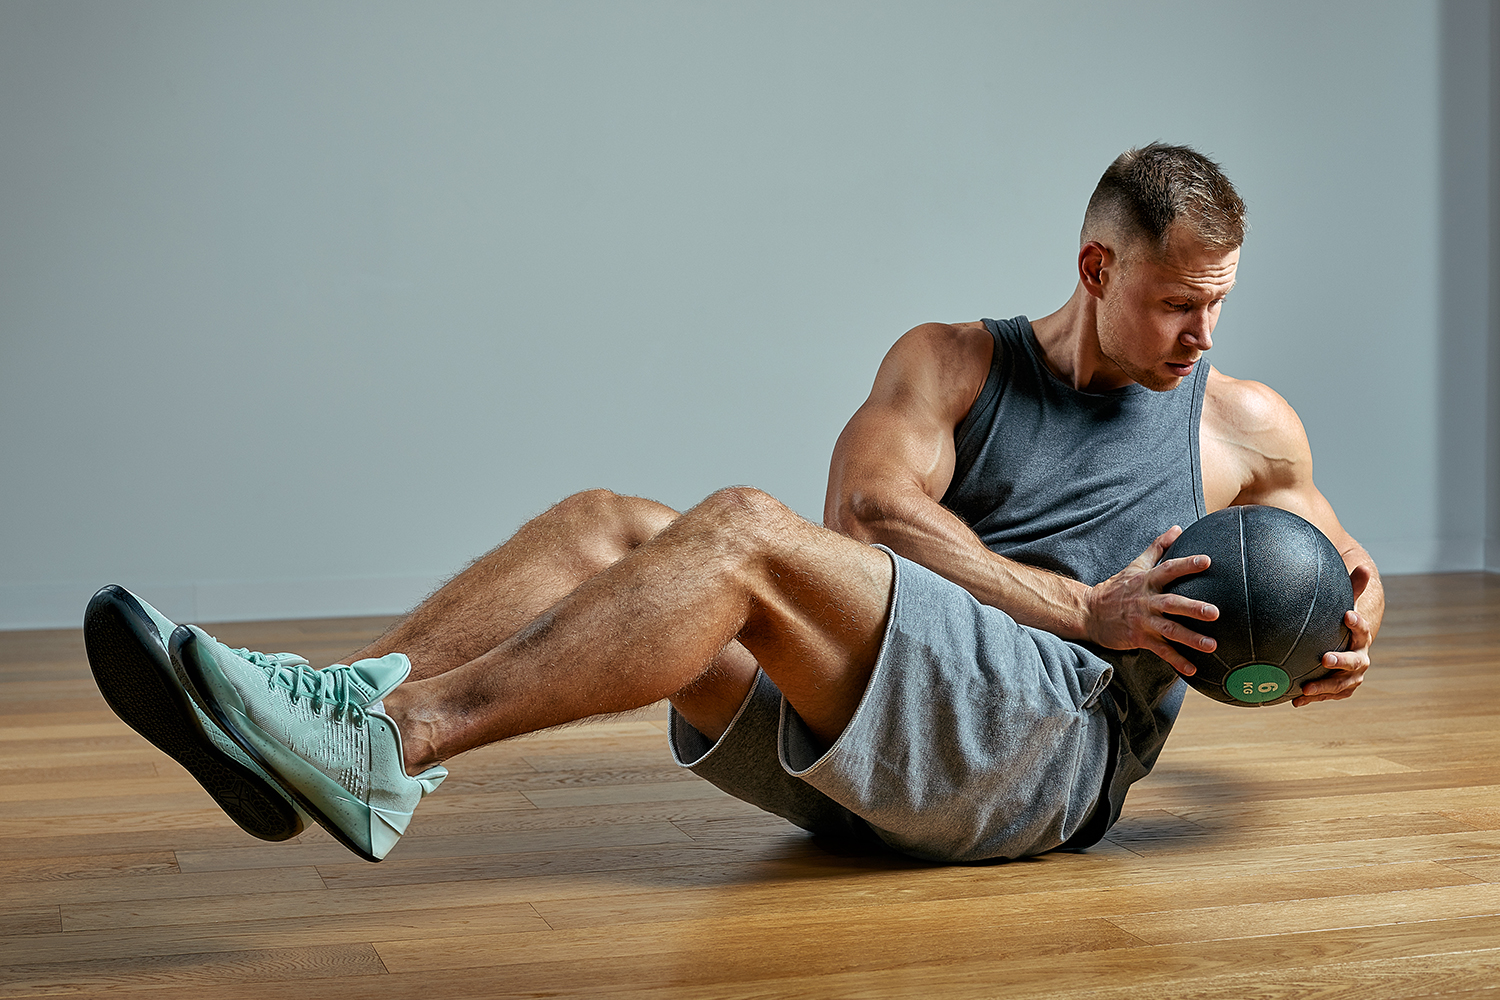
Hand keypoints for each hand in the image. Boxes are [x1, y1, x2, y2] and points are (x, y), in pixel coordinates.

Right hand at [1085, 526, 1219, 676]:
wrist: (1090, 613)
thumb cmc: (1117, 588)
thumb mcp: (1136, 565)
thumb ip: (1158, 548)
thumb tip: (1178, 528)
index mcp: (1146, 581)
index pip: (1168, 570)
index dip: (1187, 565)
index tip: (1207, 561)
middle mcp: (1145, 601)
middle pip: (1171, 603)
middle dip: (1192, 608)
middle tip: (1215, 613)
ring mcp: (1142, 621)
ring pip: (1169, 630)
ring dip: (1190, 638)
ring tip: (1212, 645)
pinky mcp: (1138, 638)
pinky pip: (1160, 651)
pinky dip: (1176, 661)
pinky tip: (1193, 668)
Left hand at [1292, 564, 1374, 706]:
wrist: (1346, 647)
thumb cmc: (1341, 623)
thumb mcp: (1345, 605)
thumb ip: (1352, 588)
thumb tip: (1364, 564)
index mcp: (1361, 637)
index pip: (1362, 629)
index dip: (1357, 623)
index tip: (1347, 615)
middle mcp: (1360, 659)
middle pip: (1355, 662)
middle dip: (1340, 661)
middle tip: (1323, 658)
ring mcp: (1351, 677)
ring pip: (1341, 685)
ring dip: (1324, 687)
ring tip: (1305, 688)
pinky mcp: (1340, 689)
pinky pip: (1327, 696)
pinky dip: (1312, 698)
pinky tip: (1295, 700)